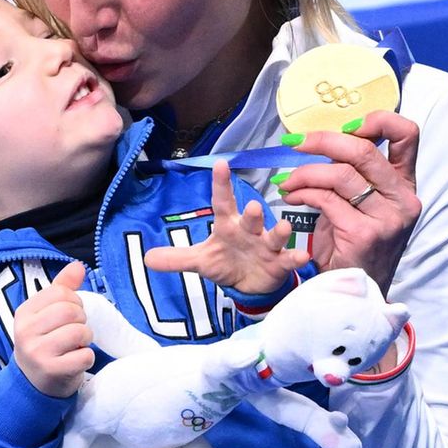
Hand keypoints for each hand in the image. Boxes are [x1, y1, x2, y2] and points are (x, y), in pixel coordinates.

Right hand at [13, 261, 94, 397]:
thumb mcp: (46, 314)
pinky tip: (74, 361)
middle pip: (71, 311)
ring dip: (85, 339)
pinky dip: (86, 358)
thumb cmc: (44, 343)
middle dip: (81, 320)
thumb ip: (62, 288)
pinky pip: (84, 356)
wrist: (32, 383)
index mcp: (24, 312)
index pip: (61, 293)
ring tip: (76, 346)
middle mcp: (26, 331)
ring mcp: (37, 352)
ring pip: (80, 332)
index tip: (69, 315)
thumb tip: (78, 266)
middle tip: (75, 331)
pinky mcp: (51, 371)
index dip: (74, 301)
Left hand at [145, 160, 308, 294]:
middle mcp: (249, 231)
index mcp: (228, 226)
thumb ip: (176, 258)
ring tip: (285, 227)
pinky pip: (288, 260)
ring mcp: (266, 246)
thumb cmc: (226, 262)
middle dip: (253, 213)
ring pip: (273, 236)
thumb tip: (146, 258)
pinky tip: (302, 257)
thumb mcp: (200, 261)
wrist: (249, 284)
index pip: (222, 202)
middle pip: (251, 219)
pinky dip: (295, 258)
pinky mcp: (278, 264)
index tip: (220, 164)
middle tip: (254, 206)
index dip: (221, 184)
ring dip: (279, 232)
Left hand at [274, 111, 421, 294]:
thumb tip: (322, 138)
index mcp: (405, 185)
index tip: (346, 126)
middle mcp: (403, 199)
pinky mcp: (364, 233)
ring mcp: (387, 218)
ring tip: (286, 181)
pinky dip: (301, 193)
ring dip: (303, 173)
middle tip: (295, 143)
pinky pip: (325, 199)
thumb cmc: (353, 245)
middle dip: (323, 141)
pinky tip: (290, 198)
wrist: (355, 293)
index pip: (407, 135)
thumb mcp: (363, 205)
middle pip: (364, 150)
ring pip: (339, 174)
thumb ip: (355, 174)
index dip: (377, 120)